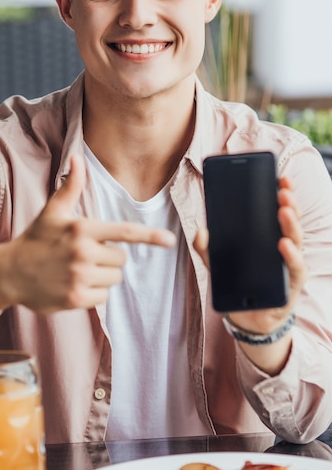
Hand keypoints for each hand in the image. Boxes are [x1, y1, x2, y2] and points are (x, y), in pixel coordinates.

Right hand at [0, 154, 175, 317]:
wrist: (9, 272)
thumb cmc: (36, 239)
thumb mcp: (53, 211)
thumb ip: (71, 186)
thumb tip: (77, 157)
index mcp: (82, 228)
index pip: (124, 232)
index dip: (150, 236)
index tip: (170, 241)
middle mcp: (83, 253)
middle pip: (121, 259)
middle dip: (108, 258)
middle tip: (84, 255)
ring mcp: (79, 277)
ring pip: (114, 279)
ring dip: (102, 277)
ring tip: (77, 270)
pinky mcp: (76, 299)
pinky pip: (103, 298)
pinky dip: (93, 294)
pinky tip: (73, 286)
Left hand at [194, 176, 306, 372]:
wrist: (247, 319)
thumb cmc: (237, 285)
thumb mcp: (217, 264)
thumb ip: (206, 248)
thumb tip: (200, 231)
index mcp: (267, 237)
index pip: (276, 210)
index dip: (280, 192)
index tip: (278, 176)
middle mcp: (282, 247)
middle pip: (289, 220)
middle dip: (288, 202)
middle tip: (283, 189)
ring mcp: (288, 265)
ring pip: (294, 240)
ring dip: (291, 223)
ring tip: (283, 209)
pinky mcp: (291, 285)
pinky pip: (293, 268)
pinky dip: (290, 255)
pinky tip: (283, 244)